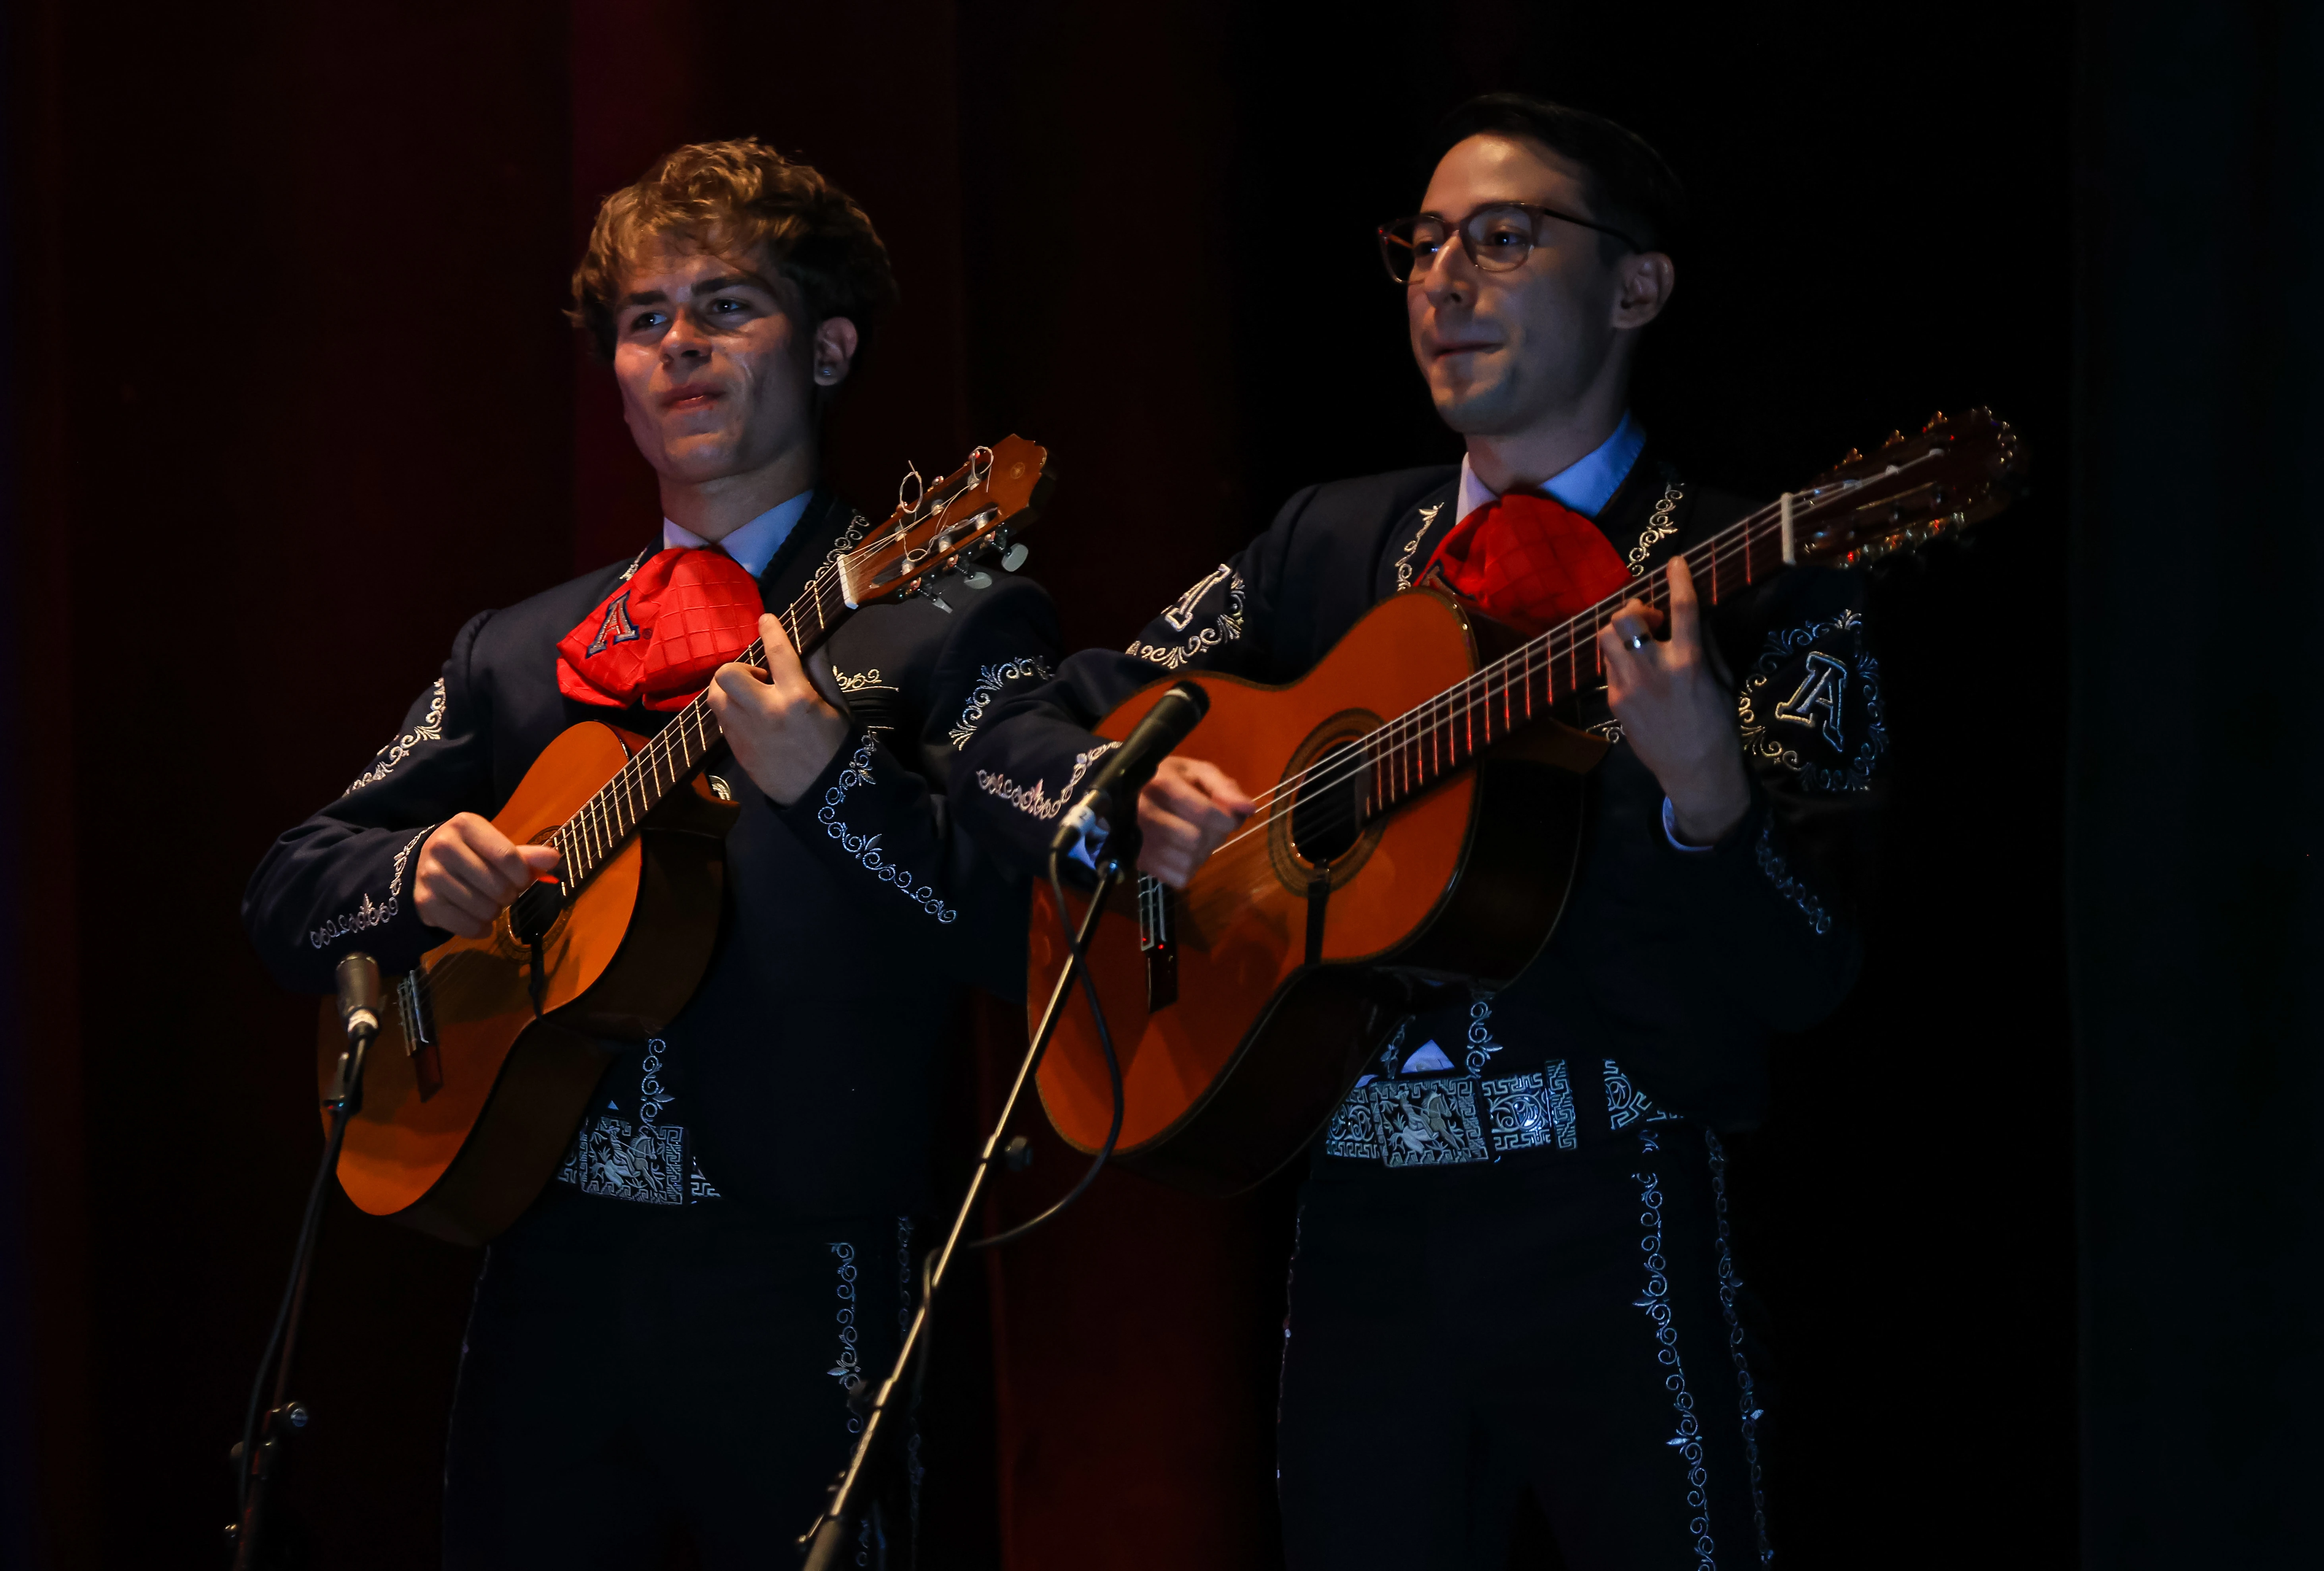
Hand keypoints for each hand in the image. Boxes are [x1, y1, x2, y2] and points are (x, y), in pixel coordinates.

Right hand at [414, 813, 561, 937]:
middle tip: (502, 892)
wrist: (421, 865)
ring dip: (494, 912)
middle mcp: (444, 847)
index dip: (523, 876)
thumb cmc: (468, 854)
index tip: (522, 880)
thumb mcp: (493, 846)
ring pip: (485, 909)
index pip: (508, 856)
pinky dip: (480, 929)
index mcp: (465, 825)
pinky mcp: (425, 903)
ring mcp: (431, 876)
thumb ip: (523, 855)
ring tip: (487, 902)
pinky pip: (467, 927)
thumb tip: (554, 858)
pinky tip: (479, 921)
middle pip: (498, 886)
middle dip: (509, 895)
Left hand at [706, 613, 849, 806]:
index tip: (766, 620)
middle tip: (759, 678)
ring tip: (750, 698)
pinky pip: (721, 720)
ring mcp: (746, 733)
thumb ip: (821, 672)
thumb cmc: (837, 748)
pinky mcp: (737, 750)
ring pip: (715, 696)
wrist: (825, 797)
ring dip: (728, 690)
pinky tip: (750, 719)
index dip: (771, 631)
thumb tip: (813, 642)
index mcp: (798, 698)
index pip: (778, 653)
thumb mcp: (837, 708)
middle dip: (738, 669)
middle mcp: (766, 712)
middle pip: (727, 674)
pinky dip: (731, 712)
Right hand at [1134, 757, 1255, 887]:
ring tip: (1196, 837)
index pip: (1203, 812)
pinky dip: (1189, 868)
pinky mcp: (1140, 862)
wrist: (1124, 797)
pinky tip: (1183, 851)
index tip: (1230, 819)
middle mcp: (1145, 812)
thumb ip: (1224, 787)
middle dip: (1214, 835)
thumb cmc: (1167, 781)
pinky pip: (1179, 877)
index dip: (1226, 820)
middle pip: (1197, 839)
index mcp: (1161, 783)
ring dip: (1203, 853)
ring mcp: (1139, 840)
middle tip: (1210, 826)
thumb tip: (1250, 809)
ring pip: (1189, 861)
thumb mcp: (1196, 772)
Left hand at [1598, 555, 1749, 845]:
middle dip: (1634, 608)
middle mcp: (1655, 669)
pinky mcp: (1614, 701)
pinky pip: (1608, 666)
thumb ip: (1705, 645)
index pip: (1683, 608)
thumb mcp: (1722, 680)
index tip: (1675, 562)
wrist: (1695, 769)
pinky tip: (1635, 671)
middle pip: (1625, 616)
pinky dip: (1619, 660)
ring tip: (1638, 643)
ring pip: (1606, 637)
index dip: (1679, 578)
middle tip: (1649, 620)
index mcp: (1689, 662)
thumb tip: (1691, 615)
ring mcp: (1629, 686)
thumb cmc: (1717, 724)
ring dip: (1620, 631)